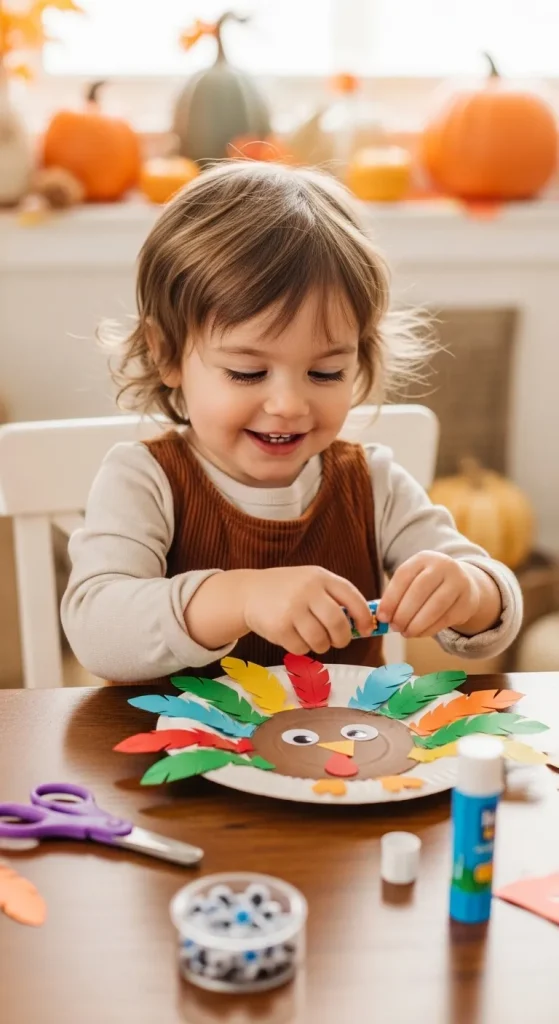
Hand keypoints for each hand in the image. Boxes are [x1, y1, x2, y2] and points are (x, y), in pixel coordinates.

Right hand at [241, 566, 373, 654]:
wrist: (250, 591)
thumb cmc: (289, 590)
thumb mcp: (312, 583)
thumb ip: (336, 598)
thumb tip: (365, 625)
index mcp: (320, 577)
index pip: (352, 597)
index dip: (363, 617)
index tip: (366, 629)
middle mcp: (307, 590)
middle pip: (338, 623)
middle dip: (343, 638)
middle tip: (339, 641)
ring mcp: (292, 608)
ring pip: (320, 640)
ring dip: (322, 646)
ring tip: (314, 639)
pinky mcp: (278, 627)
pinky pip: (301, 648)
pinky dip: (302, 648)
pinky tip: (294, 637)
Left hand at [377, 552, 499, 638]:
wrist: (462, 584)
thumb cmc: (428, 586)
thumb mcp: (413, 581)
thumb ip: (397, 596)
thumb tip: (381, 618)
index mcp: (423, 558)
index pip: (403, 576)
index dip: (391, 598)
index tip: (382, 617)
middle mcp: (443, 565)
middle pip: (419, 590)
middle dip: (404, 612)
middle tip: (394, 627)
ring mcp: (458, 582)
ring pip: (435, 606)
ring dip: (417, 624)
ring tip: (405, 633)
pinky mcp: (467, 601)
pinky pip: (446, 618)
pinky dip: (429, 629)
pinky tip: (419, 633)